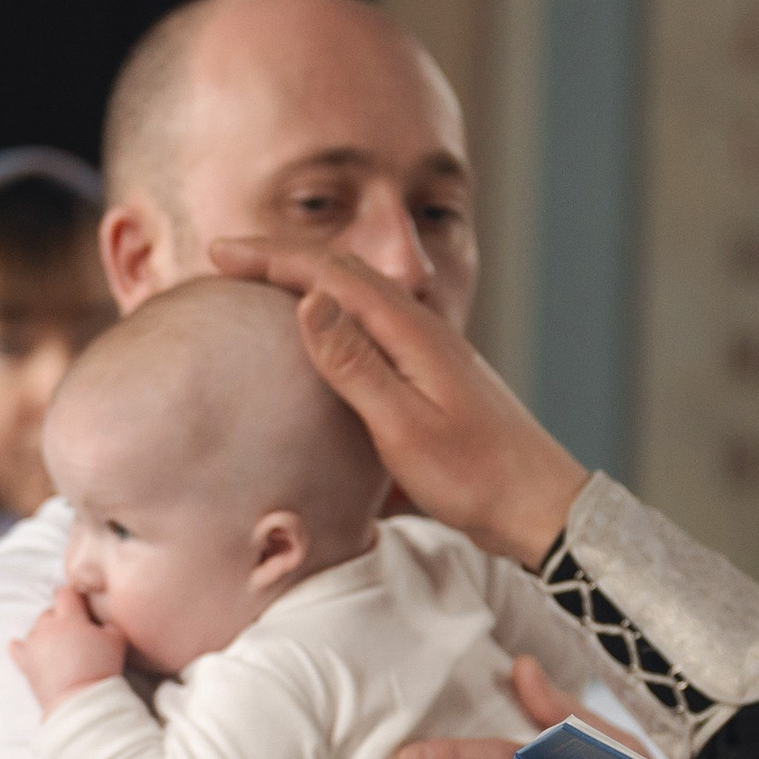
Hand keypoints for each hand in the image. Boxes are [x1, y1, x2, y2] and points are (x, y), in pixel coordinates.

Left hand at [13, 583, 127, 710]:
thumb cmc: (101, 668)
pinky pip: (17, 648)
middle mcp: (46, 626)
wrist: (80, 700)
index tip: (82, 604)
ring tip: (61, 647)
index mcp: (69, 617)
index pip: (66, 593)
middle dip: (61, 618)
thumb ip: (109, 623)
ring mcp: (33, 644)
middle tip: (76, 633)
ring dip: (47, 633)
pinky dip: (22, 647)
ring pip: (36, 628)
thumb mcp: (117, 640)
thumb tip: (102, 620)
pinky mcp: (25, 663)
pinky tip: (28, 648)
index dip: (74, 596)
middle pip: (50, 611)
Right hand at [210, 241, 587, 564]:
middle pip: (342, 273)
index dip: (269, 257)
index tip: (218, 252)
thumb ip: (355, 364)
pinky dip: (336, 314)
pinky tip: (324, 335)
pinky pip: (375, 325)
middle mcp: (421, 327)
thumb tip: (308, 302)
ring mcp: (431, 349)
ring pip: (360, 296)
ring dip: (308, 282)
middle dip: (281, 259)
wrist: (540, 505)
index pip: (327, 273)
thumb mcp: (403, 426)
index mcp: (409, 330)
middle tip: (227, 260)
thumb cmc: (476, 476)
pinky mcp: (434, 375)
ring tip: (263, 287)